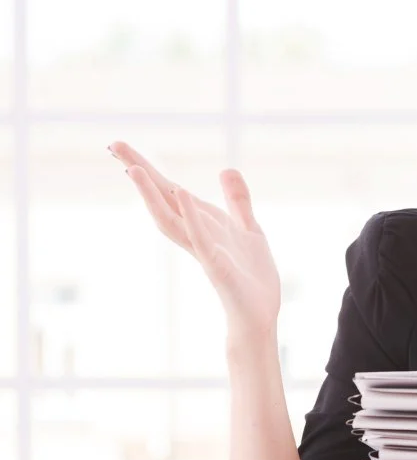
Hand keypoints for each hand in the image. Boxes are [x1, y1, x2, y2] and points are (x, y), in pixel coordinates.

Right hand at [110, 141, 281, 336]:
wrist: (260, 314)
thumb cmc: (252, 277)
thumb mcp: (248, 228)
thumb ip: (237, 200)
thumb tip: (226, 168)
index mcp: (203, 224)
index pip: (171, 192)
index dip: (151, 170)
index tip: (123, 147)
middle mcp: (196, 235)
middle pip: (162, 200)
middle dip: (140, 173)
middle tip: (113, 145)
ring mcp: (204, 251)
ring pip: (171, 220)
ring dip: (153, 195)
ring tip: (135, 168)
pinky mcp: (217, 266)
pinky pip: (201, 239)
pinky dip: (193, 218)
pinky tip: (185, 196)